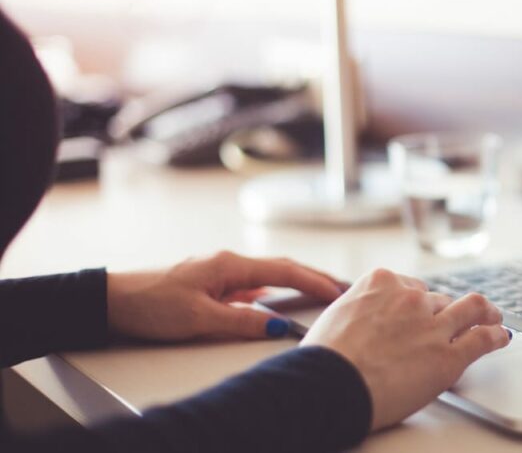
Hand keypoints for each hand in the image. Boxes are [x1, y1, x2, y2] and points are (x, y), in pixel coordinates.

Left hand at [107, 251, 343, 340]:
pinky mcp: (210, 283)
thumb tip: (280, 326)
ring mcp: (219, 272)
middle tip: (342, 287)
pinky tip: (276, 299)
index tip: (339, 292)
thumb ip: (242, 321)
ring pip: (268, 274)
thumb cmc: (150, 304)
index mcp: (229, 265)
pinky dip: (273, 289)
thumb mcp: (200, 318)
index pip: (285, 270)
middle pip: (282, 266)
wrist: (111, 300)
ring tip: (320, 291)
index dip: (315, 281)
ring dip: (296, 281)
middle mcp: (228, 263)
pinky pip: (251, 284)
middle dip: (314, 276)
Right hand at [301, 268, 509, 430]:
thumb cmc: (324, 359)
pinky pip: (483, 339)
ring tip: (492, 317)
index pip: (412, 287)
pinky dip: (496, 336)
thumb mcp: (336, 316)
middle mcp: (411, 298)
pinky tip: (501, 337)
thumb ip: (358, 311)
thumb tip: (360, 320)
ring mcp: (433, 325)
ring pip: (470, 309)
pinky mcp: (449, 356)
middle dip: (443, 313)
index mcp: (381, 282)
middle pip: (438, 300)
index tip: (422, 311)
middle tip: (451, 323)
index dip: (418, 303)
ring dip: (484, 313)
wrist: (330, 385)